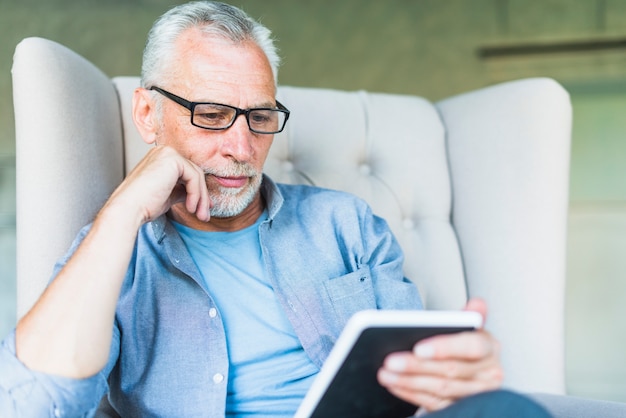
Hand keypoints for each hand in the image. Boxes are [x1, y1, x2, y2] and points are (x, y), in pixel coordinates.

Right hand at [106, 145, 212, 224]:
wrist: (128, 209)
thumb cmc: (143, 205)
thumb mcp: (168, 196)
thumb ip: (182, 191)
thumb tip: (197, 195)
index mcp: (161, 159)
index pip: (187, 173)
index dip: (198, 191)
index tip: (203, 209)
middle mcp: (164, 152)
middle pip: (194, 173)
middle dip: (202, 196)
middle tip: (204, 215)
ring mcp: (168, 153)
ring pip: (197, 175)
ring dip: (201, 198)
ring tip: (200, 215)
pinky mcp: (172, 159)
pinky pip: (194, 177)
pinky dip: (196, 194)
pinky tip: (190, 208)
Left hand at [377, 299, 503, 411]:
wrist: (471, 370)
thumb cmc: (464, 345)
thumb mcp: (467, 328)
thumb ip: (469, 316)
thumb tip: (477, 304)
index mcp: (490, 348)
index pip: (471, 347)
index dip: (444, 347)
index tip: (418, 348)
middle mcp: (489, 373)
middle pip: (450, 370)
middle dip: (416, 366)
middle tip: (390, 360)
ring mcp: (476, 394)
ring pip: (440, 388)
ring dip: (409, 381)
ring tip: (385, 373)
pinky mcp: (460, 406)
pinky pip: (434, 403)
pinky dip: (411, 393)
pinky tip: (394, 385)